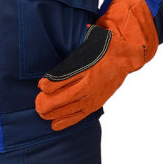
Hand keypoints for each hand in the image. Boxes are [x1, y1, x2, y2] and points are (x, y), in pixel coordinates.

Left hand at [35, 0, 158, 130]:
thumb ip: (72, 43)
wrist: (124, 58)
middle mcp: (89, 83)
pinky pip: (79, 116)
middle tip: (37, 103)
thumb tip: (55, 38)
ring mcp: (93, 95)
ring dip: (53, 113)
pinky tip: (54, 125)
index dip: (49, 84)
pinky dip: (66, 121)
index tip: (41, 85)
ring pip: (70, 108)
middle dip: (47, 102)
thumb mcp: (87, 39)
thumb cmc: (102, 47)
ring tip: (42, 114)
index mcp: (85, 66)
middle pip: (64, 97)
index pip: (63, 78)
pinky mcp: (96, 104)